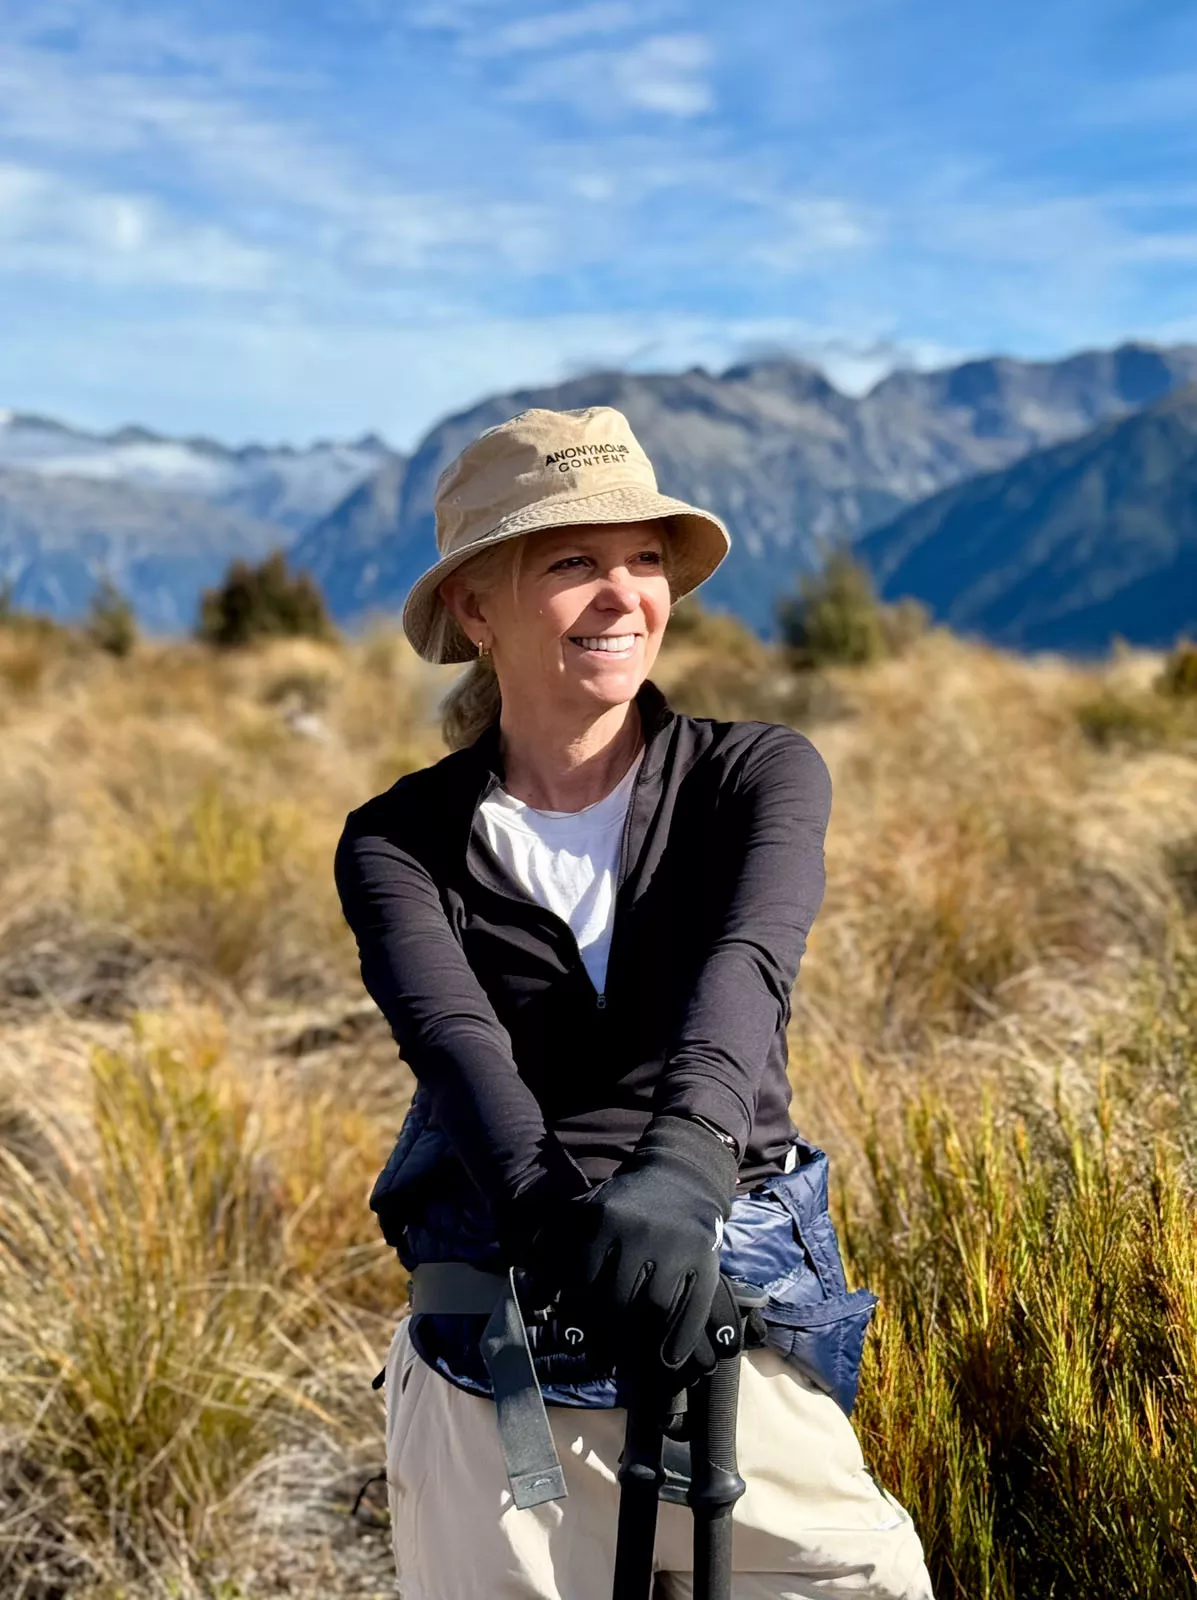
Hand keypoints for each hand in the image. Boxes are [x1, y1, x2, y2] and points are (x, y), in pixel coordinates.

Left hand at [529, 1114, 737, 1374]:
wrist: (680, 1177)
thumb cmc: (624, 1205)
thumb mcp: (585, 1212)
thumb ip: (554, 1246)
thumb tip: (533, 1297)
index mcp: (604, 1218)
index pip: (581, 1278)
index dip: (572, 1312)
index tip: (570, 1335)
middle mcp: (640, 1231)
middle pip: (616, 1299)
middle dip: (603, 1337)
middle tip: (596, 1361)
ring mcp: (676, 1245)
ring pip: (654, 1307)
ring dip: (639, 1344)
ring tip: (625, 1365)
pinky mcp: (706, 1258)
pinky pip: (694, 1305)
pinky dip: (682, 1337)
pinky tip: (669, 1360)